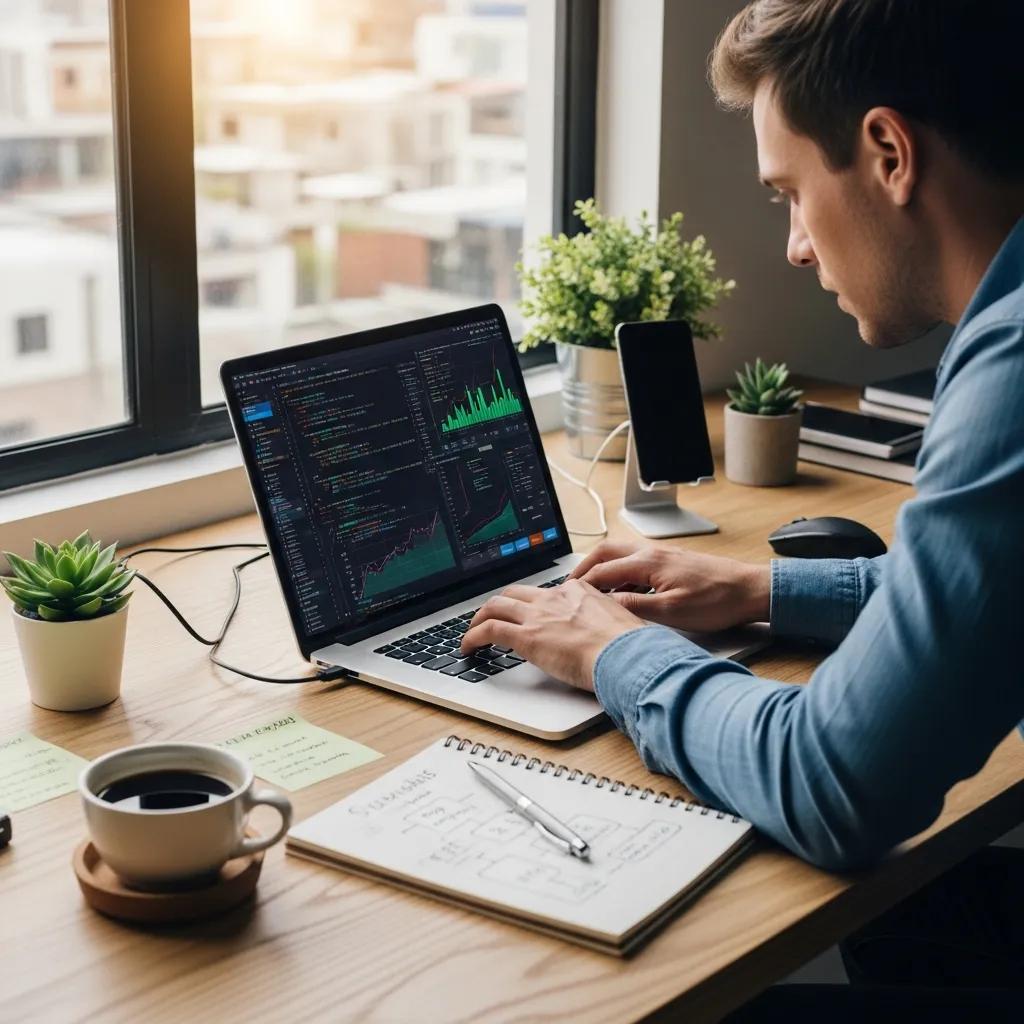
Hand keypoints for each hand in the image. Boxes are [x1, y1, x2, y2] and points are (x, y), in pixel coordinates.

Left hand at [460, 579, 648, 690]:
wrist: (626, 654)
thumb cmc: (630, 646)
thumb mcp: (621, 623)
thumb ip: (607, 623)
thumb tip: (609, 636)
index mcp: (579, 591)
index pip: (548, 592)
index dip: (535, 604)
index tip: (531, 613)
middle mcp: (555, 598)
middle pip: (516, 592)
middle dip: (501, 603)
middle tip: (493, 615)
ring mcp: (538, 615)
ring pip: (496, 605)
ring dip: (481, 617)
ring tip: (474, 630)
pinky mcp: (526, 636)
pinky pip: (489, 629)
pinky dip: (473, 636)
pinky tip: (468, 647)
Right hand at [569, 541, 769, 632]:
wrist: (750, 590)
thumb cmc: (718, 601)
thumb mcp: (671, 612)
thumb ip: (635, 606)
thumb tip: (606, 606)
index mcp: (647, 562)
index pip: (602, 571)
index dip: (580, 585)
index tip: (565, 597)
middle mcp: (651, 552)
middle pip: (605, 552)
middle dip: (584, 568)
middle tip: (568, 585)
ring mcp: (662, 554)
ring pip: (619, 554)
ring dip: (601, 568)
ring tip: (589, 588)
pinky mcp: (671, 561)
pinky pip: (634, 561)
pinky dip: (619, 572)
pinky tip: (622, 590)